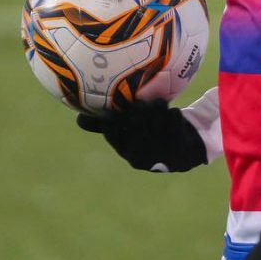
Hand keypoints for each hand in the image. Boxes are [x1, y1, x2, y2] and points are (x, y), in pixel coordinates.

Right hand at [75, 98, 205, 171]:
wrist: (183, 151)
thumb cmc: (148, 137)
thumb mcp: (127, 134)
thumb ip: (106, 126)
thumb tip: (78, 120)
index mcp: (127, 151)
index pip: (113, 134)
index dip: (111, 121)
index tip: (111, 109)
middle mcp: (141, 156)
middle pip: (135, 130)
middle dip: (137, 114)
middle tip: (138, 102)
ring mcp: (160, 153)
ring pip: (156, 127)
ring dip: (156, 112)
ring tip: (157, 103)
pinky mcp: (179, 148)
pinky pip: (174, 127)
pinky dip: (172, 117)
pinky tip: (172, 112)